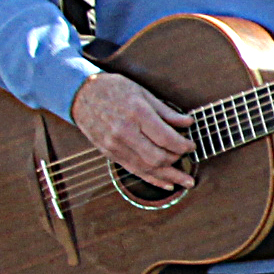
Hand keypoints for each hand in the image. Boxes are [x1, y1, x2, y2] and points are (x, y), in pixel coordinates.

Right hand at [73, 72, 193, 190]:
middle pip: (157, 157)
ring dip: (169, 177)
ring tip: (186, 183)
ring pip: (147, 168)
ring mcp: (115, 146)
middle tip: (187, 157)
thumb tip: (188, 123)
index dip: (183, 146)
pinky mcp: (109, 154)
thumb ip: (166, 112)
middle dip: (176, 160)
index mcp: (137, 114)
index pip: (166, 138)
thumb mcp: (143, 93)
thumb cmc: (114, 89)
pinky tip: (166, 184)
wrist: (81, 94)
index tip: (192, 146)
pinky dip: (152, 179)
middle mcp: (125, 132)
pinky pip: (134, 171)